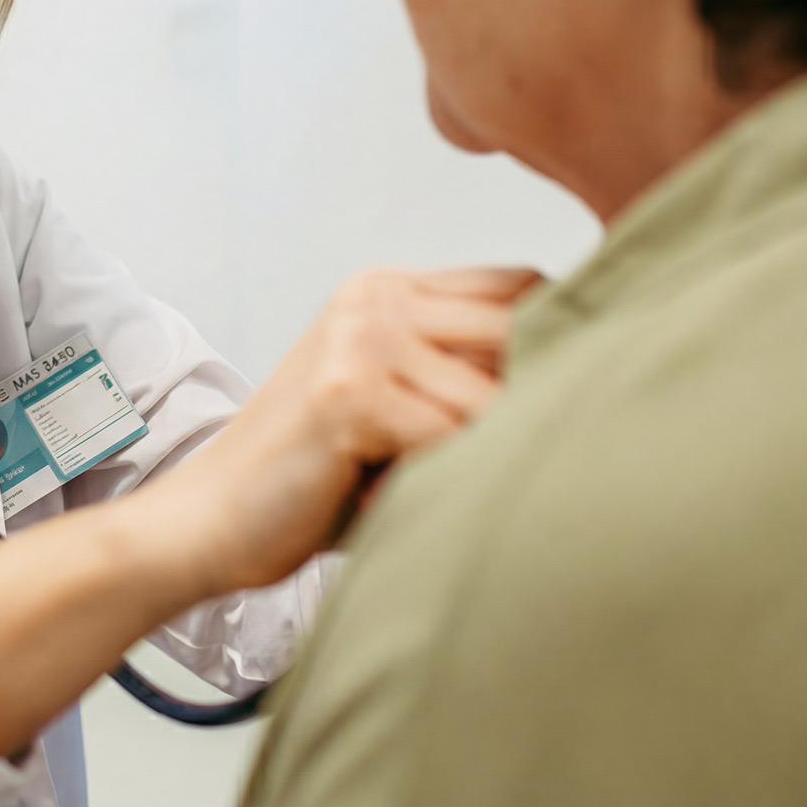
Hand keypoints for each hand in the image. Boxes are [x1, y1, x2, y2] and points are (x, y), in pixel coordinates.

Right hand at [138, 266, 540, 598]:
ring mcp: (359, 339)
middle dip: (543, 394)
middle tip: (543, 455)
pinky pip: (455, 437)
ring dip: (496, 451)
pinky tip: (417, 504)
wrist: (211, 520)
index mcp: (384, 290)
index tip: (576, 400)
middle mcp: (373, 299)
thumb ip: (464, 380)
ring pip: (496, 393)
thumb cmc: (314, 479)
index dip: (558, 342)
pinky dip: (455, 480)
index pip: (521, 286)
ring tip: (462, 491)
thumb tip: (596, 387)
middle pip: (522, 325)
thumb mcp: (397, 405)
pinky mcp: (349, 394)